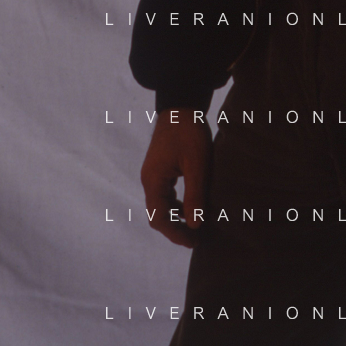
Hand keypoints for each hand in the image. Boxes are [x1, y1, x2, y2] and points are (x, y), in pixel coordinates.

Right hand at [140, 110, 211, 247]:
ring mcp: (153, 173)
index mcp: (154, 180)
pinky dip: (177, 204)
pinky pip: (165, 193)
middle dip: (175, 229)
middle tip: (196, 239)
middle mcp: (149, 179)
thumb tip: (194, 225)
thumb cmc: (189, 132)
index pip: (159, 218)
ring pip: (161, 205)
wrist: (181, 104)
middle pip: (157, 214)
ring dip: (176, 217)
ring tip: (196, 226)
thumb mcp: (196, 165)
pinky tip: (192, 206)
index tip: (193, 241)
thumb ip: (195, 195)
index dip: (175, 233)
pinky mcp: (160, 167)